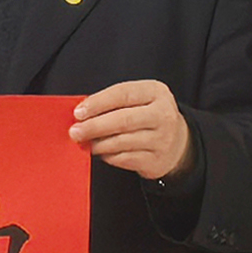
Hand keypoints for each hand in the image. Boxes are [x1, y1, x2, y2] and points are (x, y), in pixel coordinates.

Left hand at [71, 80, 194, 182]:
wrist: (177, 142)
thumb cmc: (146, 116)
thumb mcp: (137, 100)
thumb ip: (112, 103)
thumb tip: (80, 114)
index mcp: (155, 92)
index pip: (123, 94)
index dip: (98, 103)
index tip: (78, 112)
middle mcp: (162, 114)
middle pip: (123, 120)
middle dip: (94, 126)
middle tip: (75, 132)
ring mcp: (162, 139)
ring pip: (122, 142)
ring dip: (99, 143)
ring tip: (87, 142)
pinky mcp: (156, 160)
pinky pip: (125, 159)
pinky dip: (108, 156)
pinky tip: (102, 152)